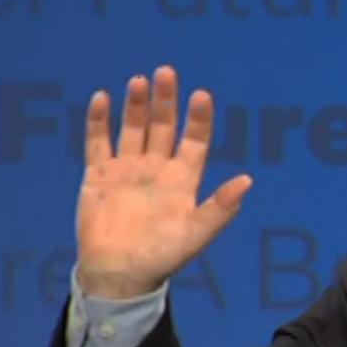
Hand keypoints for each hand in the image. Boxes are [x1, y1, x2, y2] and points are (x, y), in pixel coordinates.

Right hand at [74, 65, 251, 298]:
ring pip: (134, 128)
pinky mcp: (100, 175)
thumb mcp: (197, 233)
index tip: (202, 95)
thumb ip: (221, 207)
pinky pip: (98, 142)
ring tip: (139, 81)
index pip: (195, 141)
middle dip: (166, 100)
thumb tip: (248, 180)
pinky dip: (99, 121)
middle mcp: (157, 169)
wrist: (119, 275)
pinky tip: (103, 98)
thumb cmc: (162, 257)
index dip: (199, 119)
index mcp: (183, 181)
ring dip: (137, 106)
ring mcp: (128, 169)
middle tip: (167, 72)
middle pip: (164, 127)